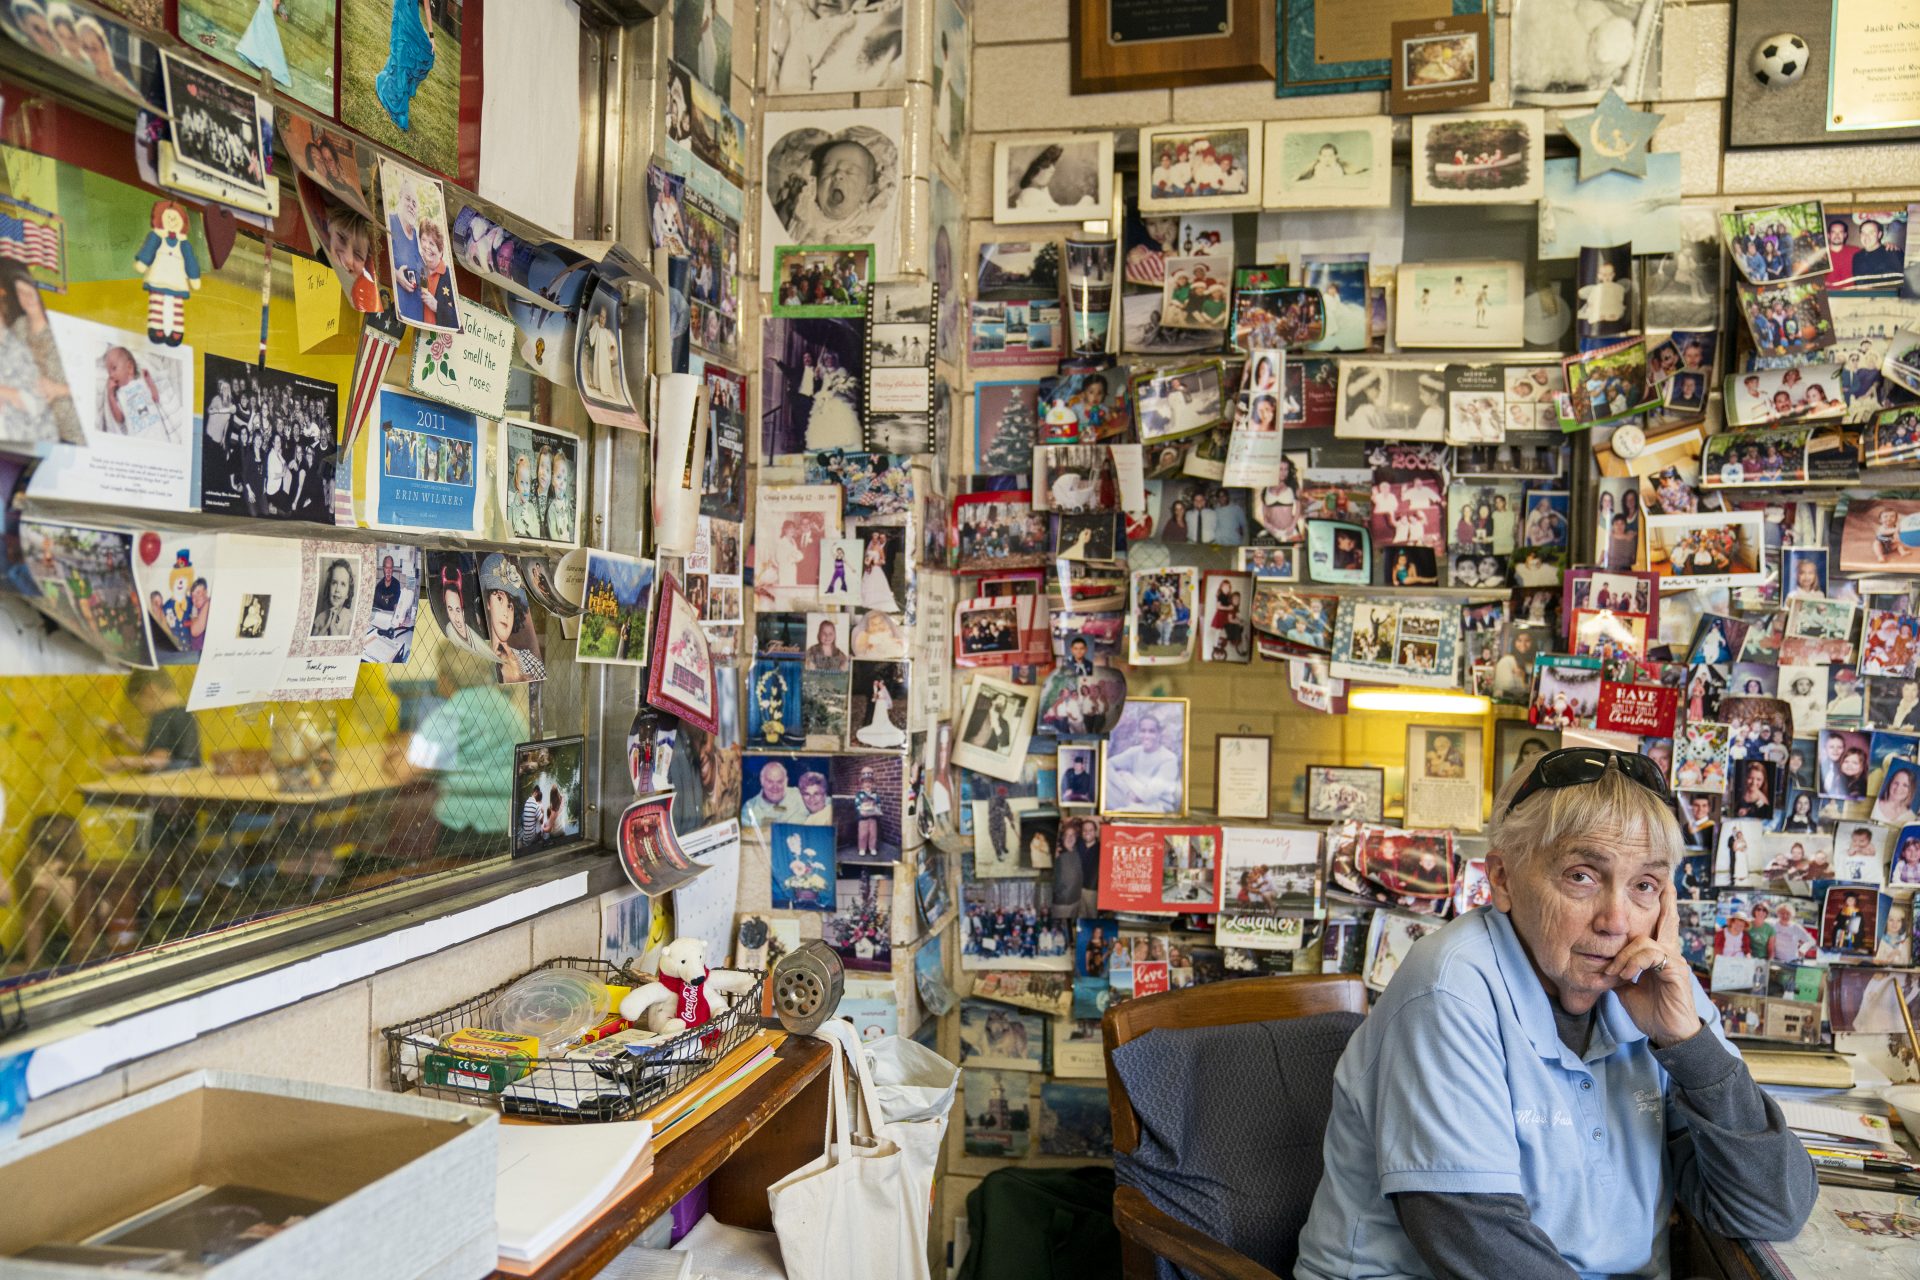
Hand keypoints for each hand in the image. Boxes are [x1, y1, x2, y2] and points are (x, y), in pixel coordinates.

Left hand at [1605, 885, 1702, 1047]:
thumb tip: (1601, 962)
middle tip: (1666, 883)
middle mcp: (1669, 953)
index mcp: (1658, 954)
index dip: (1661, 907)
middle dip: (1666, 901)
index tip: (1659, 888)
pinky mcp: (1675, 971)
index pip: (1659, 925)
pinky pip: (1650, 955)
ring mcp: (1674, 961)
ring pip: (1644, 940)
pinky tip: (1624, 975)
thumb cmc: (1651, 1010)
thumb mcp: (1627, 987)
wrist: (1669, 1033)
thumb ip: (1618, 970)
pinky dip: (1632, 962)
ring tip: (1613, 972)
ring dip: (1623, 955)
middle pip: (1667, 920)